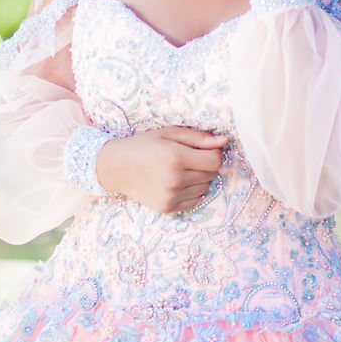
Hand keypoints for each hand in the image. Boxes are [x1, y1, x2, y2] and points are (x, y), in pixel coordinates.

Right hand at [95, 125, 229, 212]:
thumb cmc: (143, 145)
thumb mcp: (168, 133)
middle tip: (188, 158)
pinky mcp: (167, 208)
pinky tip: (176, 182)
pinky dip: (191, 192)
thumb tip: (224, 140)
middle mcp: (174, 179)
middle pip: (211, 174)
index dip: (214, 153)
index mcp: (175, 157)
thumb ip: (198, 137)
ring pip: (204, 188)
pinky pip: (194, 201)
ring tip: (180, 170)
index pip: (214, 160)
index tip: (204, 149)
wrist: (115, 167)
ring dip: (199, 179)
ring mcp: (171, 196)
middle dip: (205, 165)